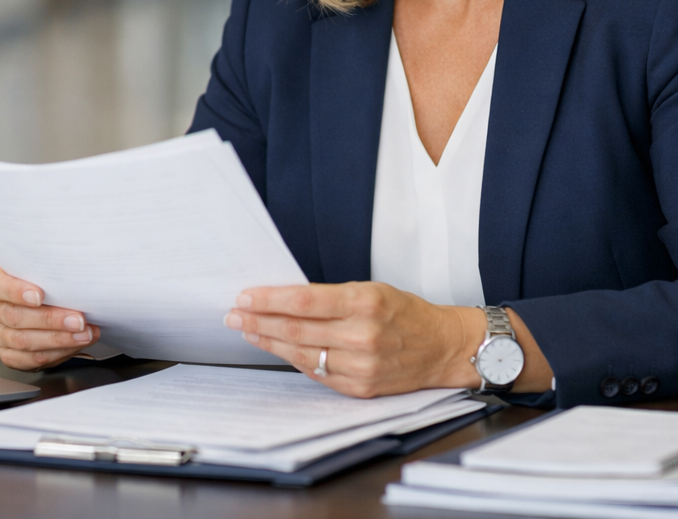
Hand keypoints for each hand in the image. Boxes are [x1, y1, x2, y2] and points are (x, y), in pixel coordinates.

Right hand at [0, 262, 98, 369]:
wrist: (39, 296)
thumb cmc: (40, 279)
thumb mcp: (39, 266)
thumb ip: (46, 268)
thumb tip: (72, 274)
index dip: (16, 291)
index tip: (39, 296)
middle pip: (15, 317)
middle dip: (51, 320)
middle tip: (78, 320)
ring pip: (24, 342)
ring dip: (59, 339)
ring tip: (83, 334)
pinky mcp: (8, 354)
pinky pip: (30, 359)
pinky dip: (57, 353)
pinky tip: (75, 344)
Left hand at [225, 282, 552, 397]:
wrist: (443, 348)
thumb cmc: (406, 313)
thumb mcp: (372, 290)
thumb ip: (332, 297)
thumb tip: (285, 300)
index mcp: (365, 303)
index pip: (304, 302)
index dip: (269, 300)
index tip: (244, 297)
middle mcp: (362, 336)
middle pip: (296, 330)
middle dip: (258, 322)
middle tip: (233, 315)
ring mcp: (361, 366)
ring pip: (301, 354)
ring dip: (269, 343)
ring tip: (247, 331)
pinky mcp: (360, 388)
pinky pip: (317, 373)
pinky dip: (294, 360)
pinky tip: (278, 349)